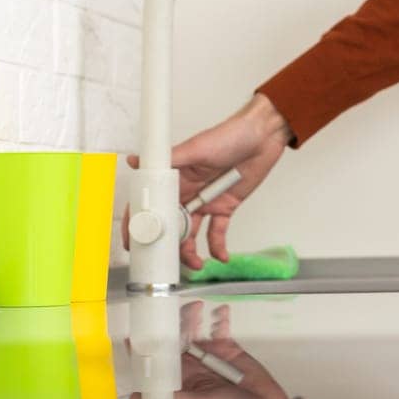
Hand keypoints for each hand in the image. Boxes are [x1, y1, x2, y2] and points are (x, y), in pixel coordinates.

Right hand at [121, 92, 292, 268]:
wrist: (263, 136)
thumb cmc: (230, 134)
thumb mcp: (198, 147)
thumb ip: (170, 159)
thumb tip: (136, 161)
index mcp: (177, 177)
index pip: (153, 203)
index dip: (142, 223)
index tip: (135, 242)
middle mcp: (188, 191)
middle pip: (171, 224)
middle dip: (167, 245)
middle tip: (166, 262)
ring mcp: (206, 201)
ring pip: (191, 233)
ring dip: (191, 251)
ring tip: (196, 264)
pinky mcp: (225, 207)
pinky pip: (217, 232)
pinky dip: (218, 247)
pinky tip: (220, 257)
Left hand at [130, 303, 295, 398]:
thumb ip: (172, 397)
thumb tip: (135, 397)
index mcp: (182, 380)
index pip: (160, 361)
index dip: (149, 347)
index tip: (138, 330)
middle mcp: (193, 365)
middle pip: (176, 340)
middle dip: (171, 324)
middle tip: (170, 308)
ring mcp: (211, 354)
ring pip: (196, 330)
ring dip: (192, 317)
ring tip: (195, 306)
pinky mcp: (229, 347)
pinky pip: (221, 328)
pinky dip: (220, 317)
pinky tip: (219, 310)